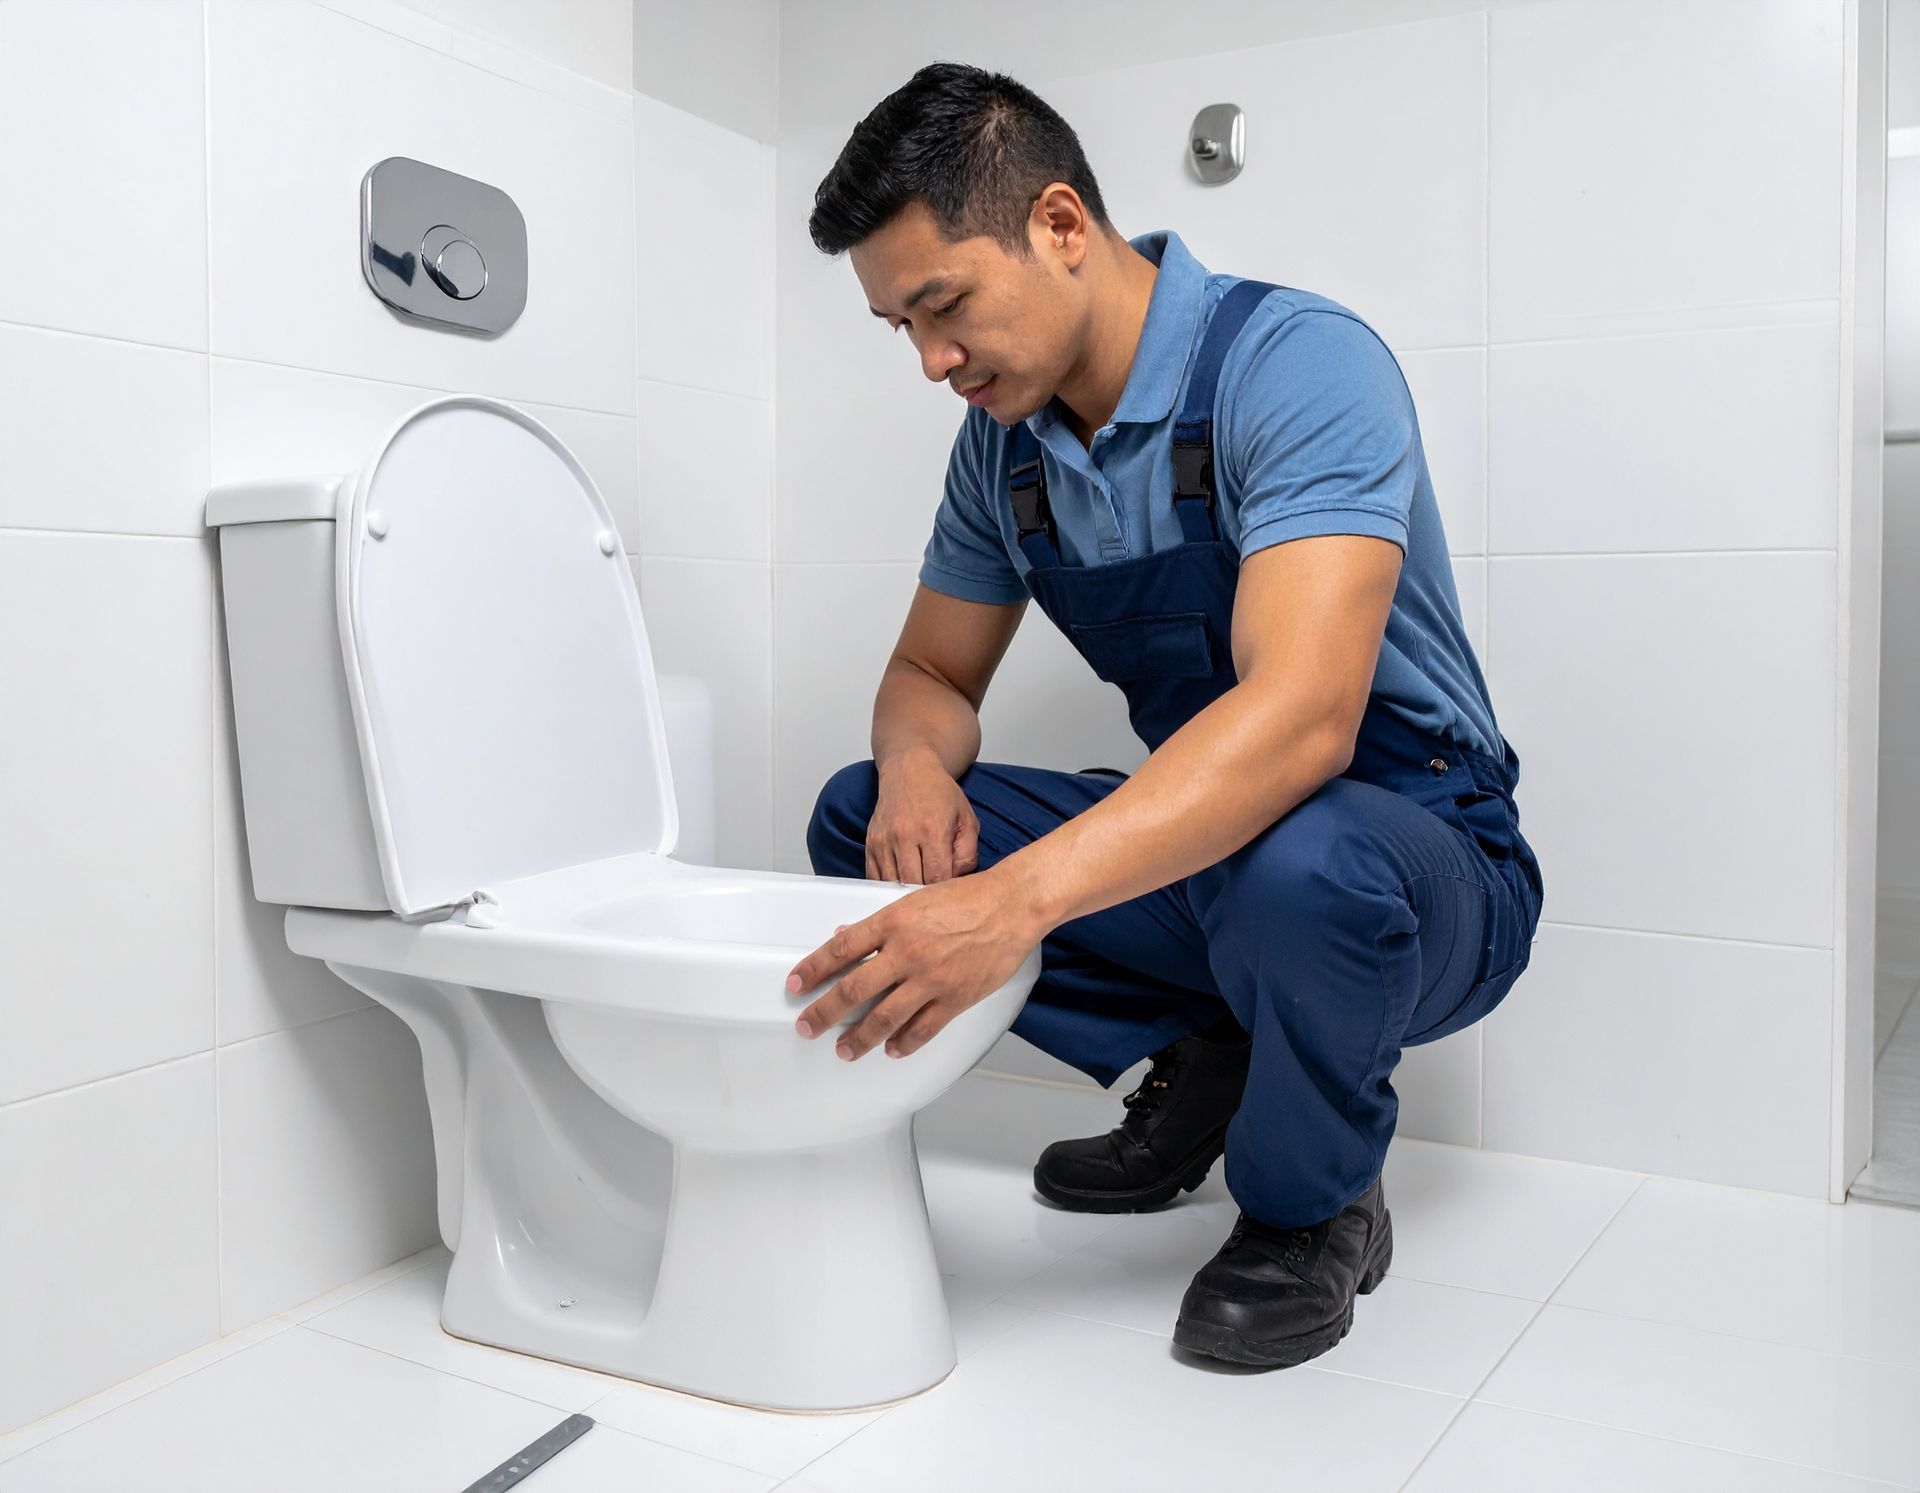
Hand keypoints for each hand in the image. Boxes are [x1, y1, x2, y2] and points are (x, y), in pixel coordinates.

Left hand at [786, 867, 1042, 1059]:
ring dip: (860, 1038)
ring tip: (844, 1050)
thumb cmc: (967, 897)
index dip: (813, 969)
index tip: (796, 984)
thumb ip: (881, 922)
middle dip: (825, 1012)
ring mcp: (931, 979)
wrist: (1011, 906)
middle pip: (854, 989)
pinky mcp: (955, 998)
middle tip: (807, 1027)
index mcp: (893, 921)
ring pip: (884, 1018)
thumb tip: (847, 935)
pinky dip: (904, 1043)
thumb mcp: (915, 898)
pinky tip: (892, 1049)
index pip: (841, 949)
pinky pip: (923, 1029)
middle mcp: (907, 952)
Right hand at [867, 749, 978, 883]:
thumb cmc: (940, 794)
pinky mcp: (871, 843)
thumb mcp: (968, 819)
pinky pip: (875, 877)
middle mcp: (905, 835)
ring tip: (919, 886)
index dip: (945, 890)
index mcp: (933, 830)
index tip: (949, 889)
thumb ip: (969, 854)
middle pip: (913, 884)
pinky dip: (888, 884)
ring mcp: (884, 840)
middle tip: (935, 892)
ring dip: (906, 890)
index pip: (937, 878)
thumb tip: (956, 880)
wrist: (909, 771)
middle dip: (926, 892)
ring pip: (893, 884)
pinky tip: (901, 880)